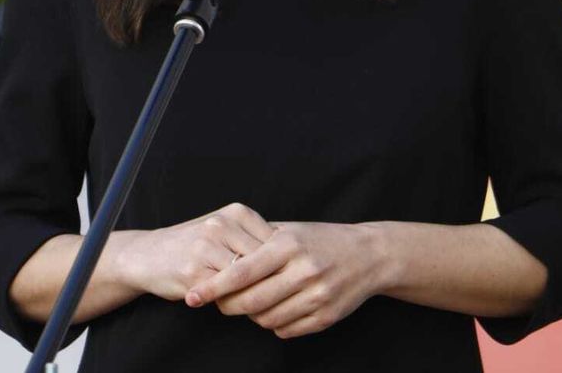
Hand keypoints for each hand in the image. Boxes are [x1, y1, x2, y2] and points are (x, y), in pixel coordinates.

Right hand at [114, 202, 275, 301]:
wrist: (148, 254)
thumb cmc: (194, 245)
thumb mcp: (225, 230)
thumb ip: (254, 239)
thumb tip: (294, 258)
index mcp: (236, 212)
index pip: (276, 242)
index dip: (283, 264)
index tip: (288, 279)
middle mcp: (222, 225)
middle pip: (264, 260)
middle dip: (271, 281)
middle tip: (278, 296)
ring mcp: (207, 248)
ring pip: (247, 279)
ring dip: (254, 294)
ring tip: (258, 303)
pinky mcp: (194, 272)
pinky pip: (226, 293)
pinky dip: (233, 301)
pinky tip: (233, 303)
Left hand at [184, 221, 389, 338]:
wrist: (370, 255)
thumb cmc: (322, 239)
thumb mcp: (291, 231)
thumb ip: (258, 244)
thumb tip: (219, 258)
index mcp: (289, 245)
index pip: (241, 271)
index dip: (213, 286)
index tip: (191, 296)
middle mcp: (303, 270)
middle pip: (251, 301)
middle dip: (228, 306)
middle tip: (220, 303)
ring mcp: (317, 296)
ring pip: (267, 320)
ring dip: (252, 317)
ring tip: (252, 304)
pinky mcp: (327, 316)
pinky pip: (286, 330)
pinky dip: (274, 324)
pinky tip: (277, 309)